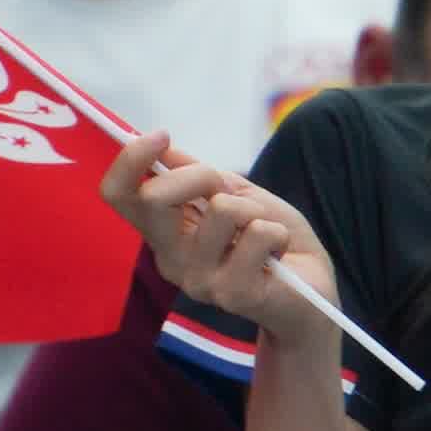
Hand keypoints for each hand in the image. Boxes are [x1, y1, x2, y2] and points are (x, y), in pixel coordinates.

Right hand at [101, 133, 347, 355]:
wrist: (311, 291)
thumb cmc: (270, 241)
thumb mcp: (237, 195)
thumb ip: (200, 176)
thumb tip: (164, 148)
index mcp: (163, 233)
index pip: (118, 195)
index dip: (130, 159)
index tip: (161, 136)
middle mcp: (170, 259)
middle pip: (154, 198)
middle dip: (200, 176)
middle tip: (228, 190)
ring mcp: (198, 281)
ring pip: (221, 210)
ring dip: (254, 210)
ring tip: (262, 233)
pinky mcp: (233, 294)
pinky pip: (258, 234)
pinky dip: (278, 233)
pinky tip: (278, 255)